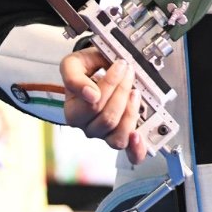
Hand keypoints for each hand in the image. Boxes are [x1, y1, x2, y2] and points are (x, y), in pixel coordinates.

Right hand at [61, 48, 148, 163]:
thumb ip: (73, 78)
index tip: (120, 65)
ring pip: (118, 134)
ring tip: (135, 92)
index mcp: (73, 112)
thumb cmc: (86, 68)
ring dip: (131, 111)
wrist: (97, 67)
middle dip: (123, 90)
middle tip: (128, 71)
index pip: (94, 103)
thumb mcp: (72, 64)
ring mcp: (103, 133)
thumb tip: (90, 95)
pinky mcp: (118, 136)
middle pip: (108, 118)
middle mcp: (86, 127)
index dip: (111, 84)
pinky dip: (134, 146)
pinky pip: (126, 147)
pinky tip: (138, 136)